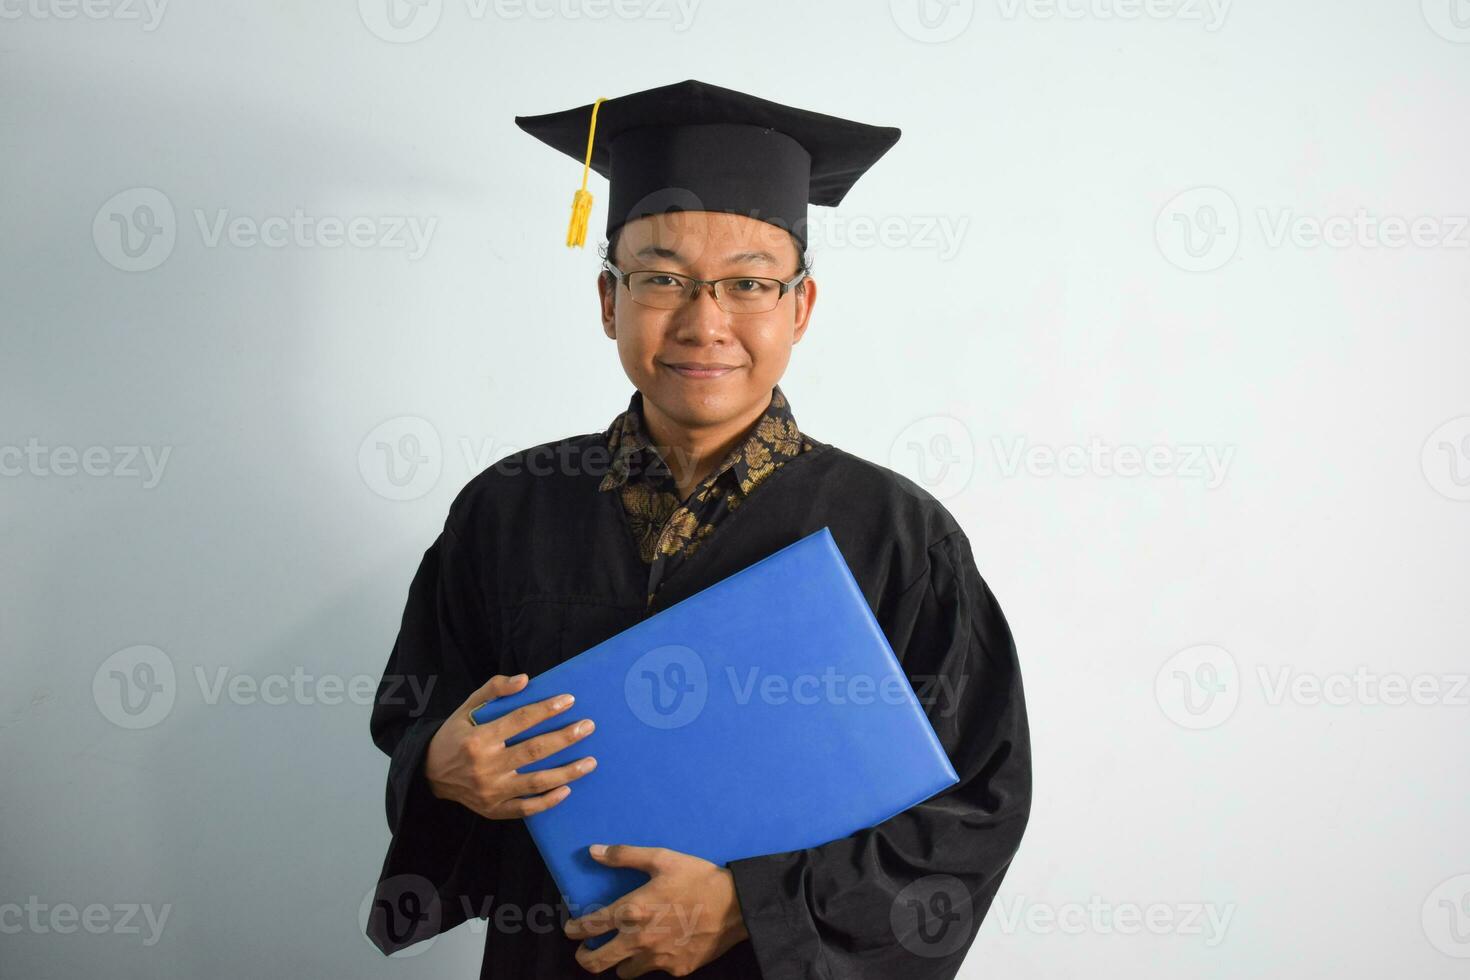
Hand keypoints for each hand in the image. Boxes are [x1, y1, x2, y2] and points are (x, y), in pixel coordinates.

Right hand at [424, 673, 597, 818]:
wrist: (428, 774)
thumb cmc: (453, 736)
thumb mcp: (466, 707)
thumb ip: (493, 690)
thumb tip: (525, 679)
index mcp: (479, 738)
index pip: (520, 720)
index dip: (546, 710)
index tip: (569, 701)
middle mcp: (486, 766)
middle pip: (534, 751)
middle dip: (565, 738)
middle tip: (588, 727)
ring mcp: (491, 791)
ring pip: (536, 782)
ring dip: (567, 772)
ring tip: (590, 762)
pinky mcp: (493, 810)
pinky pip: (526, 808)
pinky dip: (548, 801)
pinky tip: (567, 790)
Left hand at [564, 845, 749, 977]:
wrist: (736, 905)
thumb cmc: (697, 878)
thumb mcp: (661, 858)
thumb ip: (624, 855)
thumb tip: (593, 852)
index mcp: (631, 911)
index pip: (589, 927)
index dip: (574, 930)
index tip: (570, 929)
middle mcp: (639, 940)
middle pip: (596, 963)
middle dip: (584, 958)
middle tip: (585, 951)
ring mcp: (658, 959)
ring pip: (625, 972)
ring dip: (620, 962)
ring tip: (625, 951)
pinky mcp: (677, 969)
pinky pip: (656, 970)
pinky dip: (654, 962)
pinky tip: (662, 947)